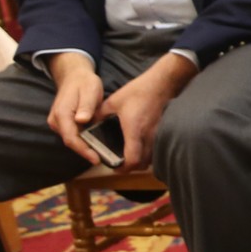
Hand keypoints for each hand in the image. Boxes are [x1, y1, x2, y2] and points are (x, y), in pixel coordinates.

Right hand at [45, 54, 106, 162]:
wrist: (74, 76)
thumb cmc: (84, 82)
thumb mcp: (90, 90)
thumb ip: (86, 106)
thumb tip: (82, 120)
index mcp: (62, 114)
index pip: (71, 138)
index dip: (84, 150)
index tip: (96, 159)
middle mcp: (56, 121)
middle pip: (71, 142)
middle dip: (86, 152)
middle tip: (104, 160)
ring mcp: (58, 123)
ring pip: (72, 140)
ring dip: (86, 148)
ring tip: (103, 155)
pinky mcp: (64, 124)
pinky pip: (74, 136)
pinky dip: (84, 142)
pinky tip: (97, 146)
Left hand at [95, 53, 196, 170]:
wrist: (162, 83)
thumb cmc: (138, 91)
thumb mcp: (113, 101)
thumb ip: (99, 114)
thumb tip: (87, 123)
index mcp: (134, 130)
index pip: (132, 159)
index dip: (123, 168)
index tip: (114, 166)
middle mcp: (148, 135)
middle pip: (143, 164)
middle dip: (131, 168)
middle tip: (121, 163)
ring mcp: (158, 134)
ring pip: (152, 158)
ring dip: (142, 161)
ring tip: (131, 156)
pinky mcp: (163, 130)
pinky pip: (156, 149)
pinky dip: (150, 153)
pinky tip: (142, 146)